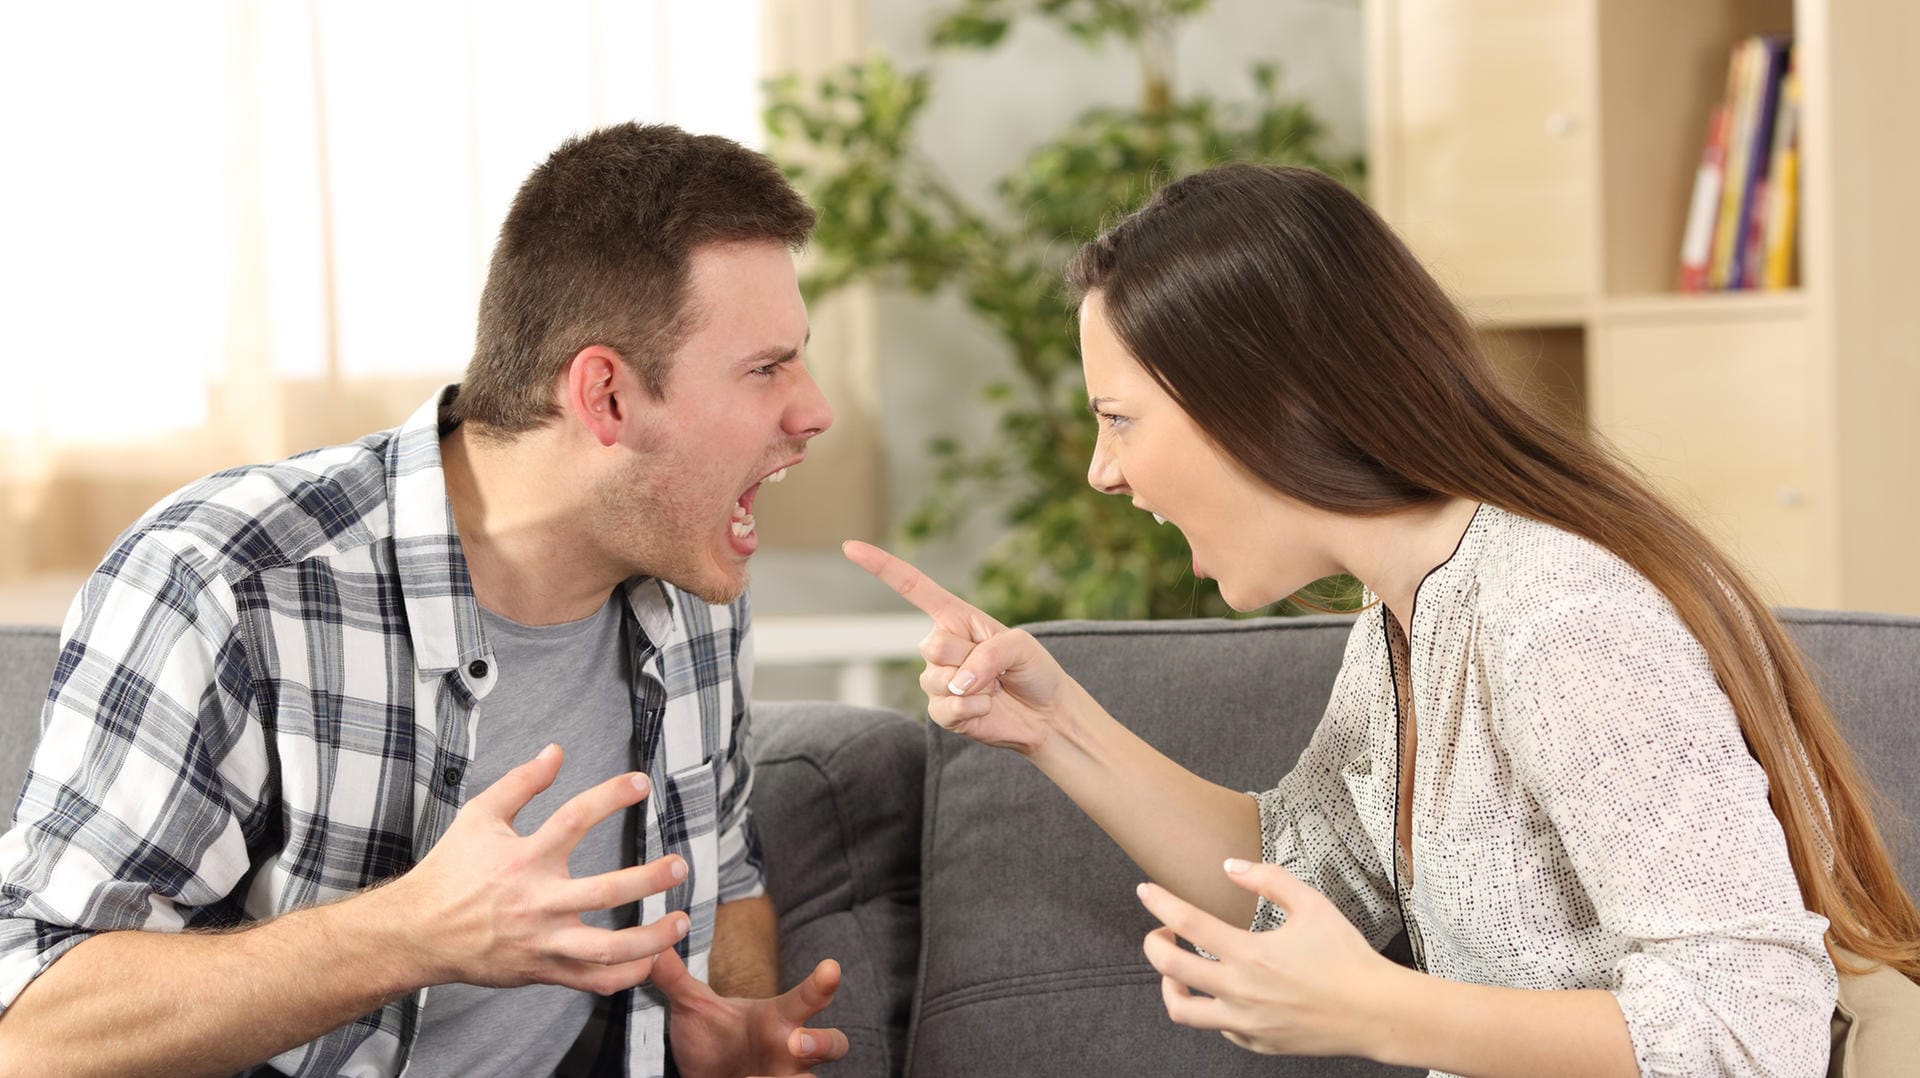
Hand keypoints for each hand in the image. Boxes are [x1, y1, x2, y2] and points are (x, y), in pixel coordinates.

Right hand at [383, 744, 690, 993]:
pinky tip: (651, 959)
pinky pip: (592, 982)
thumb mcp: (479, 816)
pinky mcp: (542, 970)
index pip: (574, 819)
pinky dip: (626, 975)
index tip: (641, 783)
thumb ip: (521, 782)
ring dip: (650, 938)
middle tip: (679, 866)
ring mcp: (541, 941)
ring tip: (681, 921)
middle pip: (603, 892)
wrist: (416, 933)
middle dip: (648, 879)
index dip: (610, 797)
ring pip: (606, 949)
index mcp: (523, 858)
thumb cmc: (449, 871)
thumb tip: (556, 751)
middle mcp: (536, 902)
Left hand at [654, 947, 848, 1076]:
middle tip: (796, 1041)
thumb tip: (654, 945)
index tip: (830, 967)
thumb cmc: (711, 1040)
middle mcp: (790, 1050)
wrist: (706, 1076)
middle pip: (833, 1044)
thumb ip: (675, 977)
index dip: (822, 984)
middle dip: (822, 1042)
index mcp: (777, 1019)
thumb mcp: (693, 1007)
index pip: (807, 998)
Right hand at [843, 540, 1076, 754]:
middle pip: (931, 646)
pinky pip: (944, 709)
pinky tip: (986, 707)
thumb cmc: (1033, 670)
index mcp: (956, 617)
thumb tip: (958, 683)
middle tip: (994, 668)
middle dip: (968, 658)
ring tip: (993, 688)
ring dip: (974, 687)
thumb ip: (989, 654)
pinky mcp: (941, 712)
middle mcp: (941, 645)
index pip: (913, 588)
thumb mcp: (1021, 645)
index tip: (850, 547)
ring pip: (935, 679)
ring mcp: (937, 679)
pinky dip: (972, 710)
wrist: (1045, 713)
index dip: (882, 567)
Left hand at [1136, 859, 1392, 1057]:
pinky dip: (1211, 1007)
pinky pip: (1218, 1028)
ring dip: (1169, 985)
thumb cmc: (1347, 956)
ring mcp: (1246, 1024)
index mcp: (1251, 954)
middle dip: (1153, 943)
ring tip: (1177, 968)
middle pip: (1170, 967)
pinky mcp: (1258, 1044)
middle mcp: (1240, 992)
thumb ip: (1268, 880)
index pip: (1187, 922)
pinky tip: (1222, 991)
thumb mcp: (1313, 904)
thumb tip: (1230, 866)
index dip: (1160, 903)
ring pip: (1182, 1010)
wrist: (1377, 1013)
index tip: (1145, 891)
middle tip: (1161, 930)